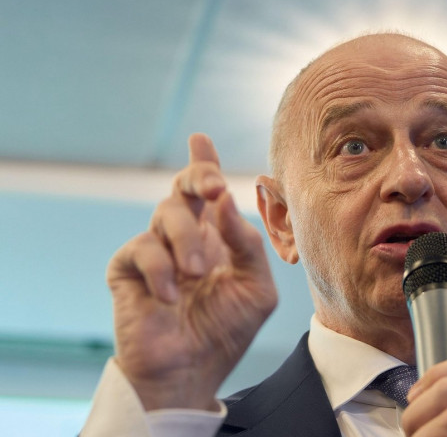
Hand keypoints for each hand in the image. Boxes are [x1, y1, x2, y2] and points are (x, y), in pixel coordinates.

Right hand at [107, 133, 277, 410]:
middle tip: (213, 186)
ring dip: (186, 240)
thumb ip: (246, 243)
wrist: (192, 370)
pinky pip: (143, 249)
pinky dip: (162, 270)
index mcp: (216, 238)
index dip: (203, 163)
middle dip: (199, 175)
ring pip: (166, 212)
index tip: (200, 139)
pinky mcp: (128, 268)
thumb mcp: (256, 287)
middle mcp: (184, 237)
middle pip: (184, 187)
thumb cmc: (227, 329)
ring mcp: (155, 250)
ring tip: (198, 272)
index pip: (208, 193)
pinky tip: (171, 295)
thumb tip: (225, 199)